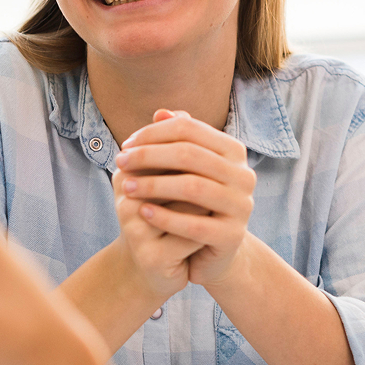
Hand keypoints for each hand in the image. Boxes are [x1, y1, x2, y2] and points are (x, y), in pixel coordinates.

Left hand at [113, 110, 255, 289]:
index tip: (125, 145)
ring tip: (126, 188)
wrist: (211, 252)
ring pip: (193, 187)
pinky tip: (142, 212)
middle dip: (149, 156)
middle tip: (120, 162)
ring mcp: (242, 206)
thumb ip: (176, 141)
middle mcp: (244, 175)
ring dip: (153, 185)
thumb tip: (159, 112)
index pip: (189, 130)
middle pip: (190, 155)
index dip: (153, 134)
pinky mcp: (232, 236)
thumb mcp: (184, 170)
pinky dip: (165, 217)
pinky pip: (194, 224)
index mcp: (233, 151)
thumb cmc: (192, 204)